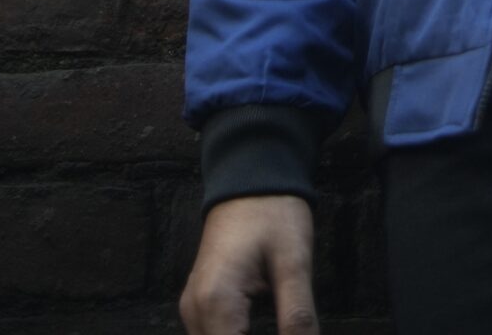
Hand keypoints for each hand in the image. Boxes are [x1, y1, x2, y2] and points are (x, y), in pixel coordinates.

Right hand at [180, 195, 317, 334]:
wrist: (251, 172)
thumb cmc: (274, 210)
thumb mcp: (295, 261)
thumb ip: (298, 316)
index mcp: (216, 303)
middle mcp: (195, 312)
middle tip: (295, 331)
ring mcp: (193, 309)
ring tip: (286, 329)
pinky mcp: (200, 304)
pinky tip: (267, 331)